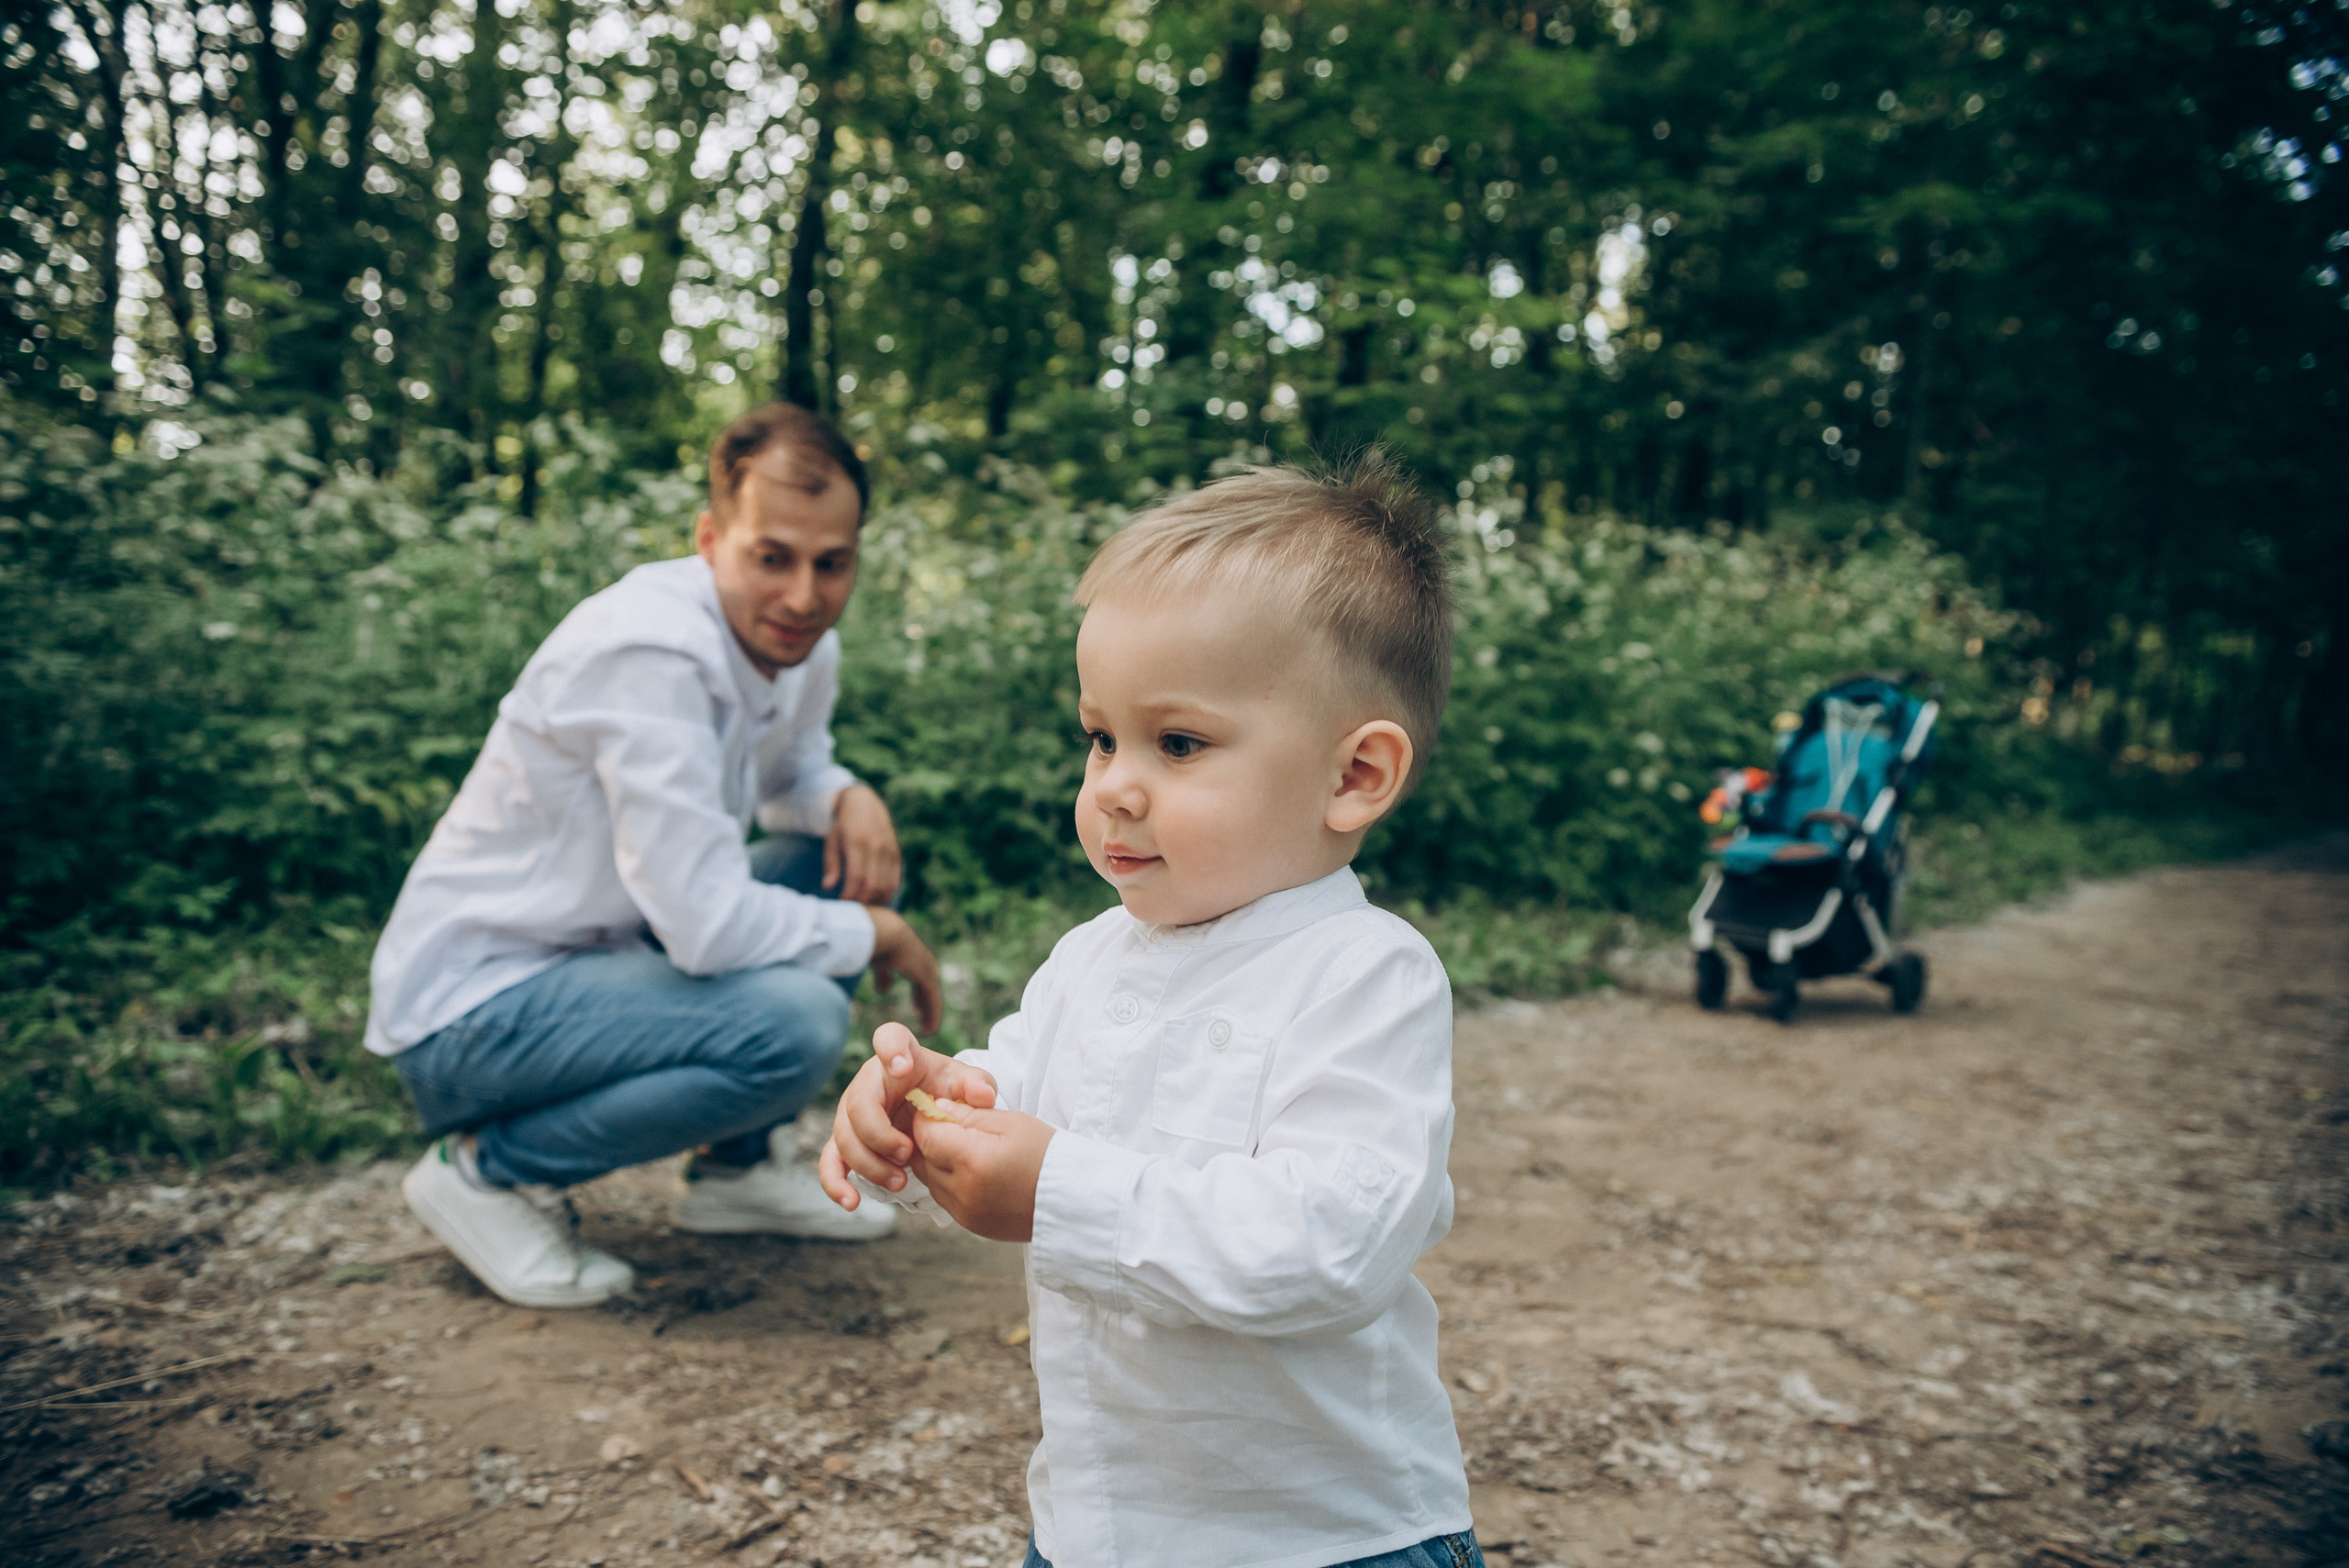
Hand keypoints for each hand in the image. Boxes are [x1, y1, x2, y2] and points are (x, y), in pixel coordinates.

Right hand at [818, 1022, 997, 1209]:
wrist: (931, 1114)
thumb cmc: (946, 1092)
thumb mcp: (965, 1085)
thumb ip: (977, 1086)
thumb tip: (984, 1096)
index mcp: (901, 1057)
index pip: (889, 1038)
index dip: (891, 1050)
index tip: (902, 1067)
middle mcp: (869, 1082)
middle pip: (858, 1105)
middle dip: (880, 1135)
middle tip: (908, 1153)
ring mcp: (852, 1113)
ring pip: (844, 1138)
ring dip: (869, 1164)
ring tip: (900, 1182)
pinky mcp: (846, 1142)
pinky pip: (831, 1162)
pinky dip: (836, 1183)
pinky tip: (852, 1202)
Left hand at [825, 783, 902, 905]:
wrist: (864, 803)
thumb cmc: (843, 825)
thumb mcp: (831, 841)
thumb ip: (831, 864)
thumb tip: (828, 887)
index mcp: (857, 842)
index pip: (856, 876)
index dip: (850, 894)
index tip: (842, 903)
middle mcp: (876, 845)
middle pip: (872, 883)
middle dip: (862, 900)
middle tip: (852, 908)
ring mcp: (889, 849)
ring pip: (886, 884)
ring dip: (875, 900)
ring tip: (863, 905)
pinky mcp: (896, 853)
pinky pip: (894, 879)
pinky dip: (886, 893)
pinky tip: (876, 899)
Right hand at [865, 908, 943, 1032]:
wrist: (885, 934)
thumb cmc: (876, 941)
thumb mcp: (879, 960)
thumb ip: (883, 975)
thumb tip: (883, 990)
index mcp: (911, 955)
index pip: (918, 977)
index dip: (917, 993)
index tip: (916, 1006)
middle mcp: (922, 961)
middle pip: (927, 986)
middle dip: (925, 1001)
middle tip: (924, 1017)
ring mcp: (927, 968)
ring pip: (931, 995)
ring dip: (929, 1011)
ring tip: (928, 1027)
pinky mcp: (927, 977)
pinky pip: (932, 1000)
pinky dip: (932, 1014)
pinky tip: (930, 1028)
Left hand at [906, 1102, 1053, 1242]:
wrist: (1074, 1199)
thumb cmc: (1047, 1153)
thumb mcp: (1011, 1122)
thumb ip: (970, 1114)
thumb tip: (938, 1109)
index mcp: (972, 1160)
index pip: (926, 1135)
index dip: (926, 1118)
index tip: (937, 1109)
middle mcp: (963, 1191)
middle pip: (924, 1159)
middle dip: (931, 1140)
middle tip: (950, 1126)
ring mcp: (965, 1213)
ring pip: (930, 1181)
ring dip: (938, 1163)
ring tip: (964, 1148)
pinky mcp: (971, 1226)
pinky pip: (945, 1199)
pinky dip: (949, 1183)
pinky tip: (972, 1171)